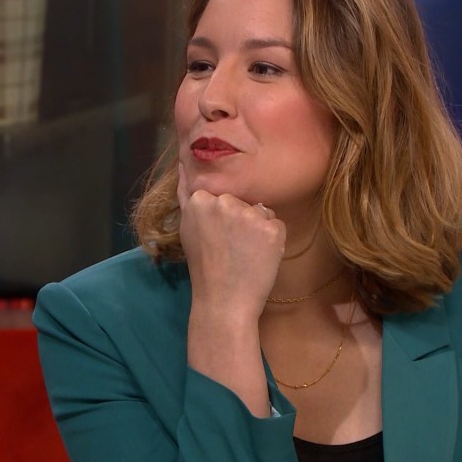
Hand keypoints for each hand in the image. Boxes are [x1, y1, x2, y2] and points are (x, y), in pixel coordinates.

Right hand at [176, 162, 285, 320]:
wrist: (224, 301)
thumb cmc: (204, 267)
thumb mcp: (187, 227)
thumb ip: (187, 192)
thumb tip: (184, 160)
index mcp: (200, 199)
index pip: (222, 194)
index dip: (221, 217)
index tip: (217, 236)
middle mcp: (225, 202)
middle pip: (242, 200)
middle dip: (239, 219)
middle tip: (229, 248)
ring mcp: (249, 214)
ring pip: (261, 211)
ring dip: (257, 229)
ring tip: (244, 254)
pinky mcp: (271, 228)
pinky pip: (277, 225)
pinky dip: (272, 241)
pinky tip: (259, 257)